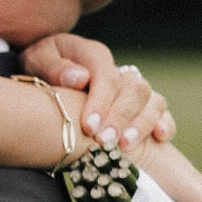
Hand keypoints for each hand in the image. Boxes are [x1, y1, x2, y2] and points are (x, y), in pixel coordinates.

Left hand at [21, 35, 174, 150]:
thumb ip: (53, 67)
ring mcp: (131, 87)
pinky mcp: (139, 105)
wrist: (45, 71)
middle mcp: (118, 70)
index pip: (106, 75)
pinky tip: (160, 138)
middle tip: (104, 142)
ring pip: (151, 100)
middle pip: (134, 89)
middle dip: (121, 118)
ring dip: (142, 124)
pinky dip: (165, 123)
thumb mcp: (37, 59)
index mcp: (94, 55)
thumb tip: (79, 79)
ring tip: (125, 146)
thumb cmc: (39, 66)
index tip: (88, 127)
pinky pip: (161, 111)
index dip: (101, 101)